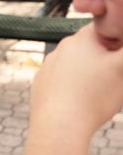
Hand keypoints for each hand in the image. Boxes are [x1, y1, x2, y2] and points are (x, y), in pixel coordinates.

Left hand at [29, 24, 122, 138]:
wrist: (59, 125)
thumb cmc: (93, 97)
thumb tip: (121, 52)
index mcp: (80, 39)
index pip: (103, 29)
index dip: (117, 41)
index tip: (119, 56)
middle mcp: (59, 49)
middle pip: (88, 48)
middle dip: (102, 59)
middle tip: (111, 77)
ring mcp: (46, 67)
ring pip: (73, 65)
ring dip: (86, 74)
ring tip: (95, 93)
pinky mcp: (40, 84)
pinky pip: (60, 81)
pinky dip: (70, 87)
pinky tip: (78, 100)